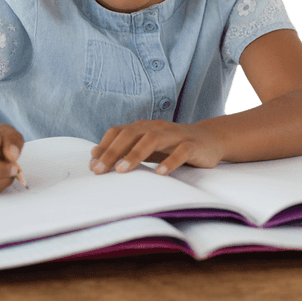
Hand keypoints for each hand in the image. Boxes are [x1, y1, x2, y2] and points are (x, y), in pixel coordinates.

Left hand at [89, 120, 223, 175]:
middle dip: (113, 152)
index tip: (92, 165)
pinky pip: (180, 151)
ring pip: (152, 140)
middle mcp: (156, 127)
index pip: (118, 132)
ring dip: (135, 154)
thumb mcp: (146, 147)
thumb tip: (94, 156)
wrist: (208, 140)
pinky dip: (170, 161)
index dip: (104, 147)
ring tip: (122, 170)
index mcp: (143, 127)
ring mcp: (174, 135)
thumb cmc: (172, 145)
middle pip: (131, 135)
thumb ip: (123, 150)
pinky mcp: (192, 145)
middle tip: (100, 170)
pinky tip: (160, 173)